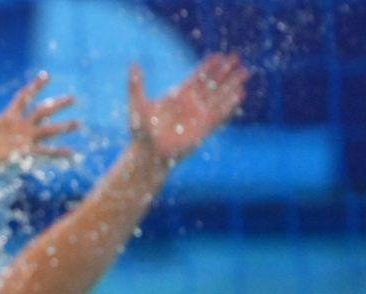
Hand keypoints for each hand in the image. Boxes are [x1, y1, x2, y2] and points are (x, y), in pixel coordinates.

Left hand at [0, 72, 79, 170]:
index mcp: (6, 117)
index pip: (24, 98)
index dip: (34, 87)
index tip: (47, 76)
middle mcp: (18, 128)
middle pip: (41, 112)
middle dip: (57, 105)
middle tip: (73, 98)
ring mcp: (22, 141)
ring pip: (47, 130)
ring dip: (63, 127)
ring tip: (78, 123)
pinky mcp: (22, 154)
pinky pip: (43, 152)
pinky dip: (57, 152)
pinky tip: (71, 152)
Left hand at [128, 53, 248, 161]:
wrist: (148, 155)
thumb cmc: (140, 132)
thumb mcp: (137, 104)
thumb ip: (135, 84)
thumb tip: (132, 63)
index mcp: (177, 96)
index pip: (196, 77)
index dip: (208, 66)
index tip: (219, 55)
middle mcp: (190, 104)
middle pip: (211, 84)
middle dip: (224, 71)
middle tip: (237, 58)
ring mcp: (198, 116)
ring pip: (219, 96)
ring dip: (231, 85)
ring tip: (245, 73)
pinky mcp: (204, 129)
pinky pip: (220, 114)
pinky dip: (229, 105)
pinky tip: (240, 94)